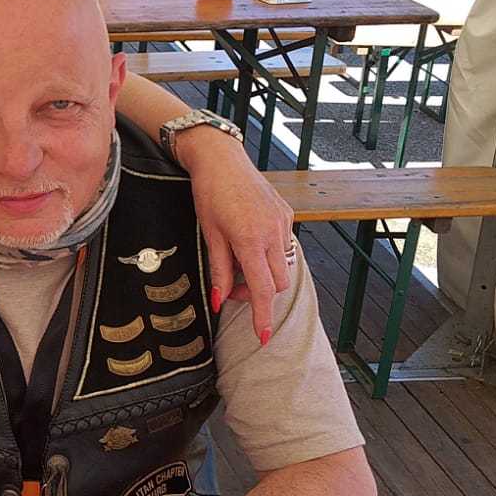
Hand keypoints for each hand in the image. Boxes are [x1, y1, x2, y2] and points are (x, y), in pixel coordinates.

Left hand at [177, 126, 293, 345]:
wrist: (222, 158)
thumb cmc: (210, 194)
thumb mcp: (209, 234)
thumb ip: (219, 271)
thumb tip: (220, 302)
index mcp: (251, 240)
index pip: (262, 289)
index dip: (263, 316)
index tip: (264, 336)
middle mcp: (273, 232)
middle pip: (278, 283)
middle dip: (258, 294)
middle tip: (232, 286)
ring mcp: (283, 222)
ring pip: (282, 265)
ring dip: (264, 273)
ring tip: (239, 260)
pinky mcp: (287, 214)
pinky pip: (283, 245)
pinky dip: (268, 253)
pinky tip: (249, 240)